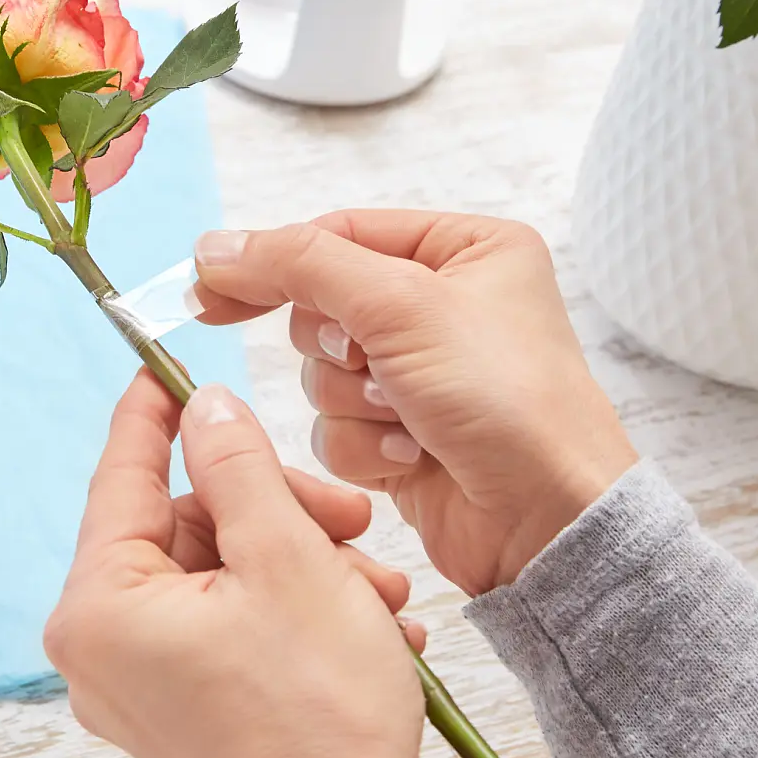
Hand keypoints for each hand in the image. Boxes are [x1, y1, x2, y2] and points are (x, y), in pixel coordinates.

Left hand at [45, 374, 424, 757]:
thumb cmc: (318, 718)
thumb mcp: (288, 560)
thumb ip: (241, 468)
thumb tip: (209, 411)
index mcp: (101, 607)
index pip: (121, 476)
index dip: (153, 414)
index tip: (165, 367)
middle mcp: (103, 649)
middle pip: (187, 525)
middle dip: (278, 512)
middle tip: (348, 519)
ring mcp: (143, 686)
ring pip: (222, 573)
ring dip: (306, 564)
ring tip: (377, 591)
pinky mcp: (185, 709)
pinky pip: (229, 625)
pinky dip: (295, 611)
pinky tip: (368, 623)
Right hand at [193, 211, 637, 596]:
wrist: (551, 523)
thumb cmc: (508, 402)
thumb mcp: (402, 305)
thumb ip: (299, 264)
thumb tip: (213, 246)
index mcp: (468, 249)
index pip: (340, 233)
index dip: (274, 261)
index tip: (206, 288)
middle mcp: (447, 305)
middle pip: (320, 306)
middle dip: (339, 348)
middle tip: (374, 364)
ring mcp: (424, 375)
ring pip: (320, 374)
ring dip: (353, 403)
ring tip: (409, 421)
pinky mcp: (404, 436)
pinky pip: (334, 428)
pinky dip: (362, 447)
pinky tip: (413, 459)